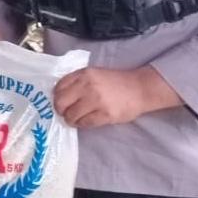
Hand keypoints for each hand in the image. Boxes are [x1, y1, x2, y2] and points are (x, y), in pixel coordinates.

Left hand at [54, 66, 181, 127]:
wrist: (139, 88)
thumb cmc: (115, 82)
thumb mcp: (94, 73)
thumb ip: (78, 81)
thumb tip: (60, 95)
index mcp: (84, 74)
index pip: (59, 87)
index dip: (57, 96)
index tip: (61, 101)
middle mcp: (88, 86)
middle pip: (61, 102)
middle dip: (61, 110)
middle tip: (66, 112)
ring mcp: (96, 101)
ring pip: (71, 115)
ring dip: (71, 119)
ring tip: (76, 118)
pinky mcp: (105, 114)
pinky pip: (84, 123)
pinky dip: (82, 124)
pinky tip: (85, 121)